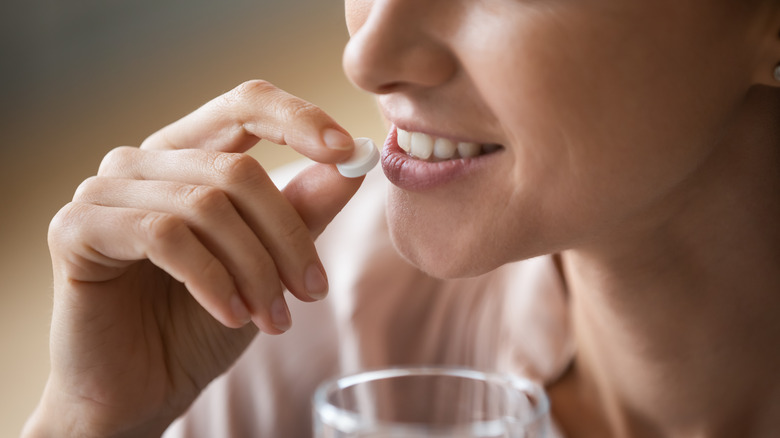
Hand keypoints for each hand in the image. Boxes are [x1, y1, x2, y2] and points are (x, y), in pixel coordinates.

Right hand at [24, 80, 363, 436]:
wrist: (144, 386)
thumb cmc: (204, 320)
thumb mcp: (267, 260)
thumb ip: (304, 208)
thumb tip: (354, 160)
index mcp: (188, 155)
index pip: (246, 105)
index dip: (299, 119)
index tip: (347, 150)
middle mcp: (144, 162)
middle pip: (238, 170)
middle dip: (287, 237)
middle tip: (312, 290)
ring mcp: (104, 191)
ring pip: (207, 206)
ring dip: (255, 270)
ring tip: (273, 319)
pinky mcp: (76, 229)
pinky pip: (164, 236)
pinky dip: (212, 280)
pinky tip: (231, 316)